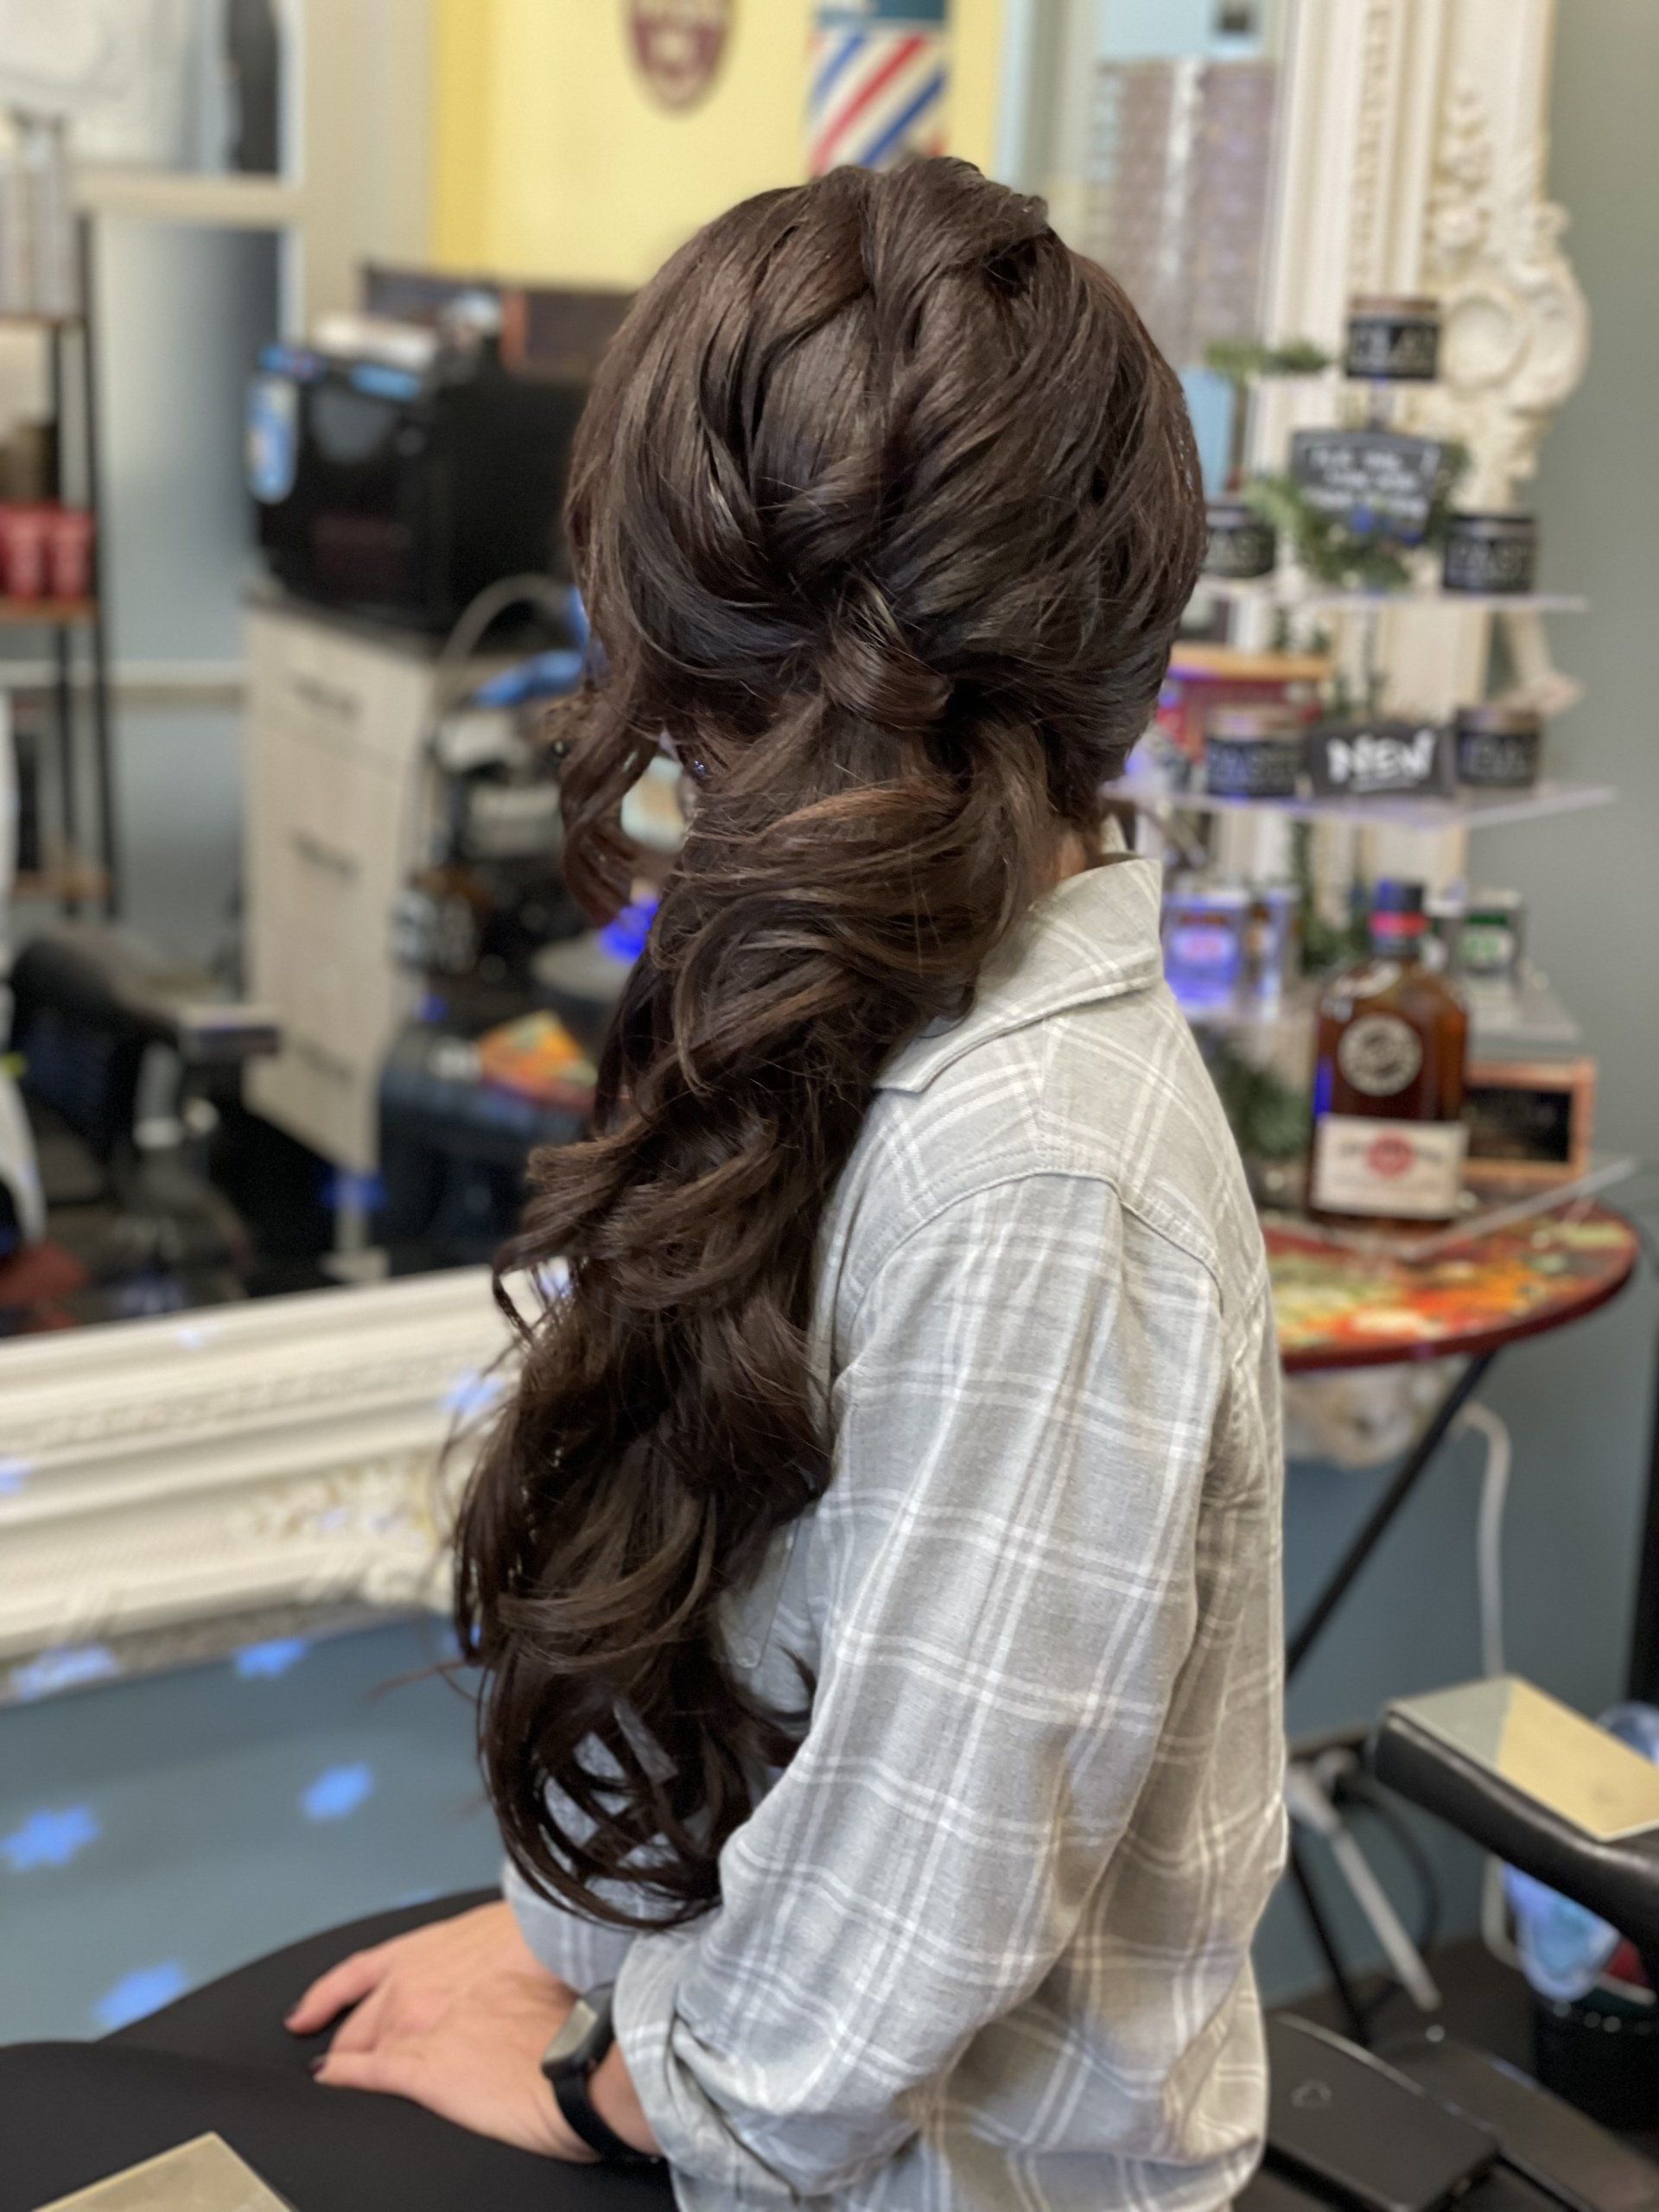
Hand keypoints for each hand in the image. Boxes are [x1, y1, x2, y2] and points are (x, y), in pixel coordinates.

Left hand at [285, 1900, 595, 2159]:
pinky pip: (362, 2075)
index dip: (332, 1990)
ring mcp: (414, 2027)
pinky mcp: (418, 2071)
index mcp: (441, 1949)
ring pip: (357, 2043)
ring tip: (337, 2072)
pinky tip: (333, 2084)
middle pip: (360, 2013)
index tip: (312, 2006)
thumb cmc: (570, 1992)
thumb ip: (486, 1958)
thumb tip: (487, 1972)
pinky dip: (341, 2079)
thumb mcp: (521, 1948)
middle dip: (346, 2032)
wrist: (583, 2046)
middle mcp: (418, 1982)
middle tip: (339, 2050)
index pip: (366, 1968)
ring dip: (344, 2057)